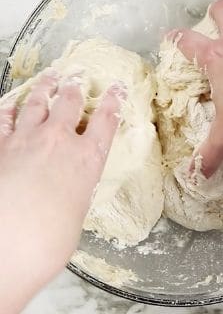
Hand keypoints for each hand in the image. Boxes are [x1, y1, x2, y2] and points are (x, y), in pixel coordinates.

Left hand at [0, 71, 122, 310]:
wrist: (9, 240)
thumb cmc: (50, 237)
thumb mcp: (77, 211)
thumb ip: (75, 192)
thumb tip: (67, 194)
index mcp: (88, 158)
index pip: (107, 121)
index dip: (114, 102)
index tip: (117, 88)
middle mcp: (60, 141)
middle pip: (71, 104)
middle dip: (76, 87)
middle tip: (78, 77)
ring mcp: (26, 139)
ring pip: (37, 103)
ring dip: (45, 87)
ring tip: (50, 77)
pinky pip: (4, 118)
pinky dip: (9, 107)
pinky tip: (11, 102)